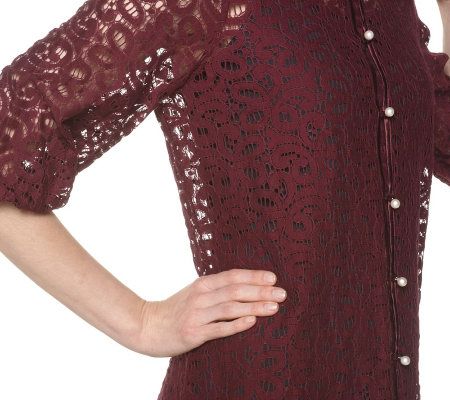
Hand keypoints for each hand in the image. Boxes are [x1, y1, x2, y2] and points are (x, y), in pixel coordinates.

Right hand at [132, 268, 286, 356]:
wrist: (146, 325)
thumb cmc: (175, 309)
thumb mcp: (194, 292)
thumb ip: (215, 288)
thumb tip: (244, 286)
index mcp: (203, 284)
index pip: (233, 276)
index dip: (254, 276)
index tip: (273, 277)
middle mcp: (201, 296)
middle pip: (236, 290)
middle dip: (261, 291)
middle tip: (282, 293)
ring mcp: (197, 314)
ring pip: (231, 308)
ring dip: (254, 307)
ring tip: (274, 307)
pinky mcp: (194, 333)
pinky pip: (219, 328)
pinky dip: (237, 325)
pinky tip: (252, 322)